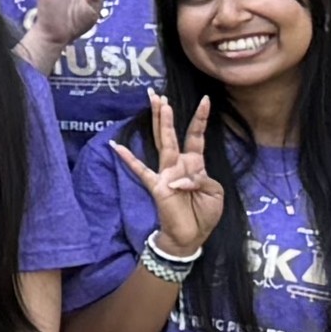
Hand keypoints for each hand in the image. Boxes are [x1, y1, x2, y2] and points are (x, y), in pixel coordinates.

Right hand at [111, 92, 224, 258]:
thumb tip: (183, 174)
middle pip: (172, 134)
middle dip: (166, 114)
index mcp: (195, 165)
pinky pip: (141, 170)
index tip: (205, 99)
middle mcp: (179, 165)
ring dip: (160, 123)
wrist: (191, 237)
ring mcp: (165, 173)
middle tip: (159, 94)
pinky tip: (116, 146)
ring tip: (156, 103)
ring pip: (162, 143)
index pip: (195, 137)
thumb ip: (202, 177)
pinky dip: (129, 159)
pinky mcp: (156, 185)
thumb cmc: (204, 215)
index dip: (200, 119)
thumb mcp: (214, 193)